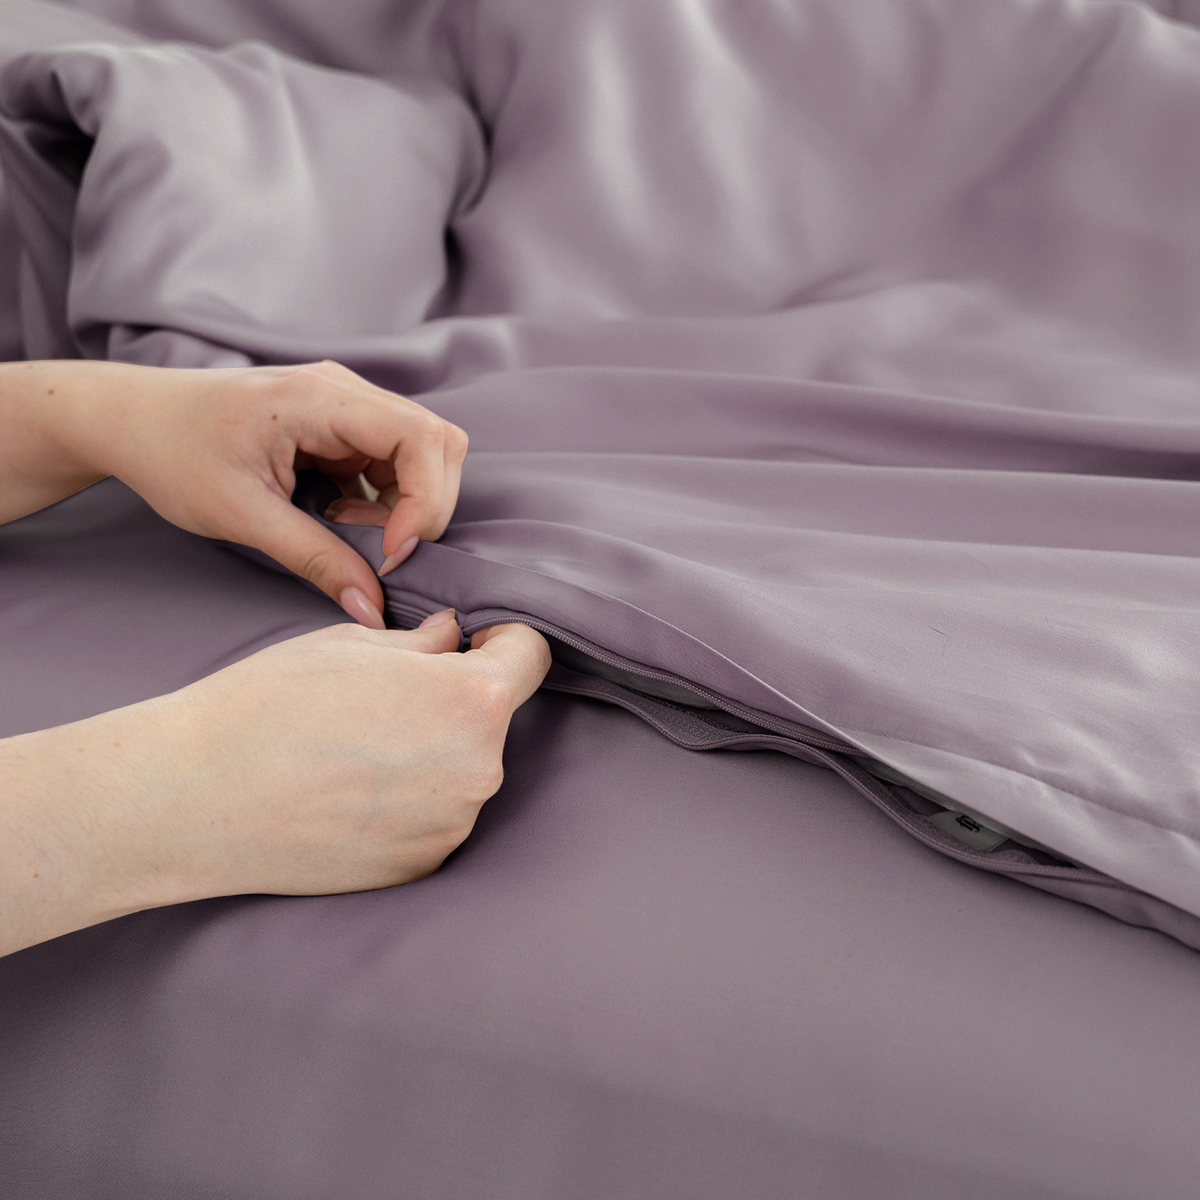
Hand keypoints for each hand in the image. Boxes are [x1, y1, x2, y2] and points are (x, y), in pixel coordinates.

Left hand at [0, 359, 468, 627]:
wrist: (131, 421)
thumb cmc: (173, 455)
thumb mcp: (241, 516)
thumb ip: (314, 560)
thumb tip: (373, 609)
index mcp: (319, 398)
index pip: (422, 438)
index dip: (427, 502)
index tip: (392, 553)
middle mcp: (343, 391)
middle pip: (437, 444)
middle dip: (424, 507)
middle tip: (378, 551)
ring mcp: (344, 404)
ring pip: (420, 456)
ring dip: (402, 507)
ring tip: (344, 531)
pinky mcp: (339, 425)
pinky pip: (391, 464)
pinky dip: (381, 502)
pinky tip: (335, 517)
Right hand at [0, 616, 551, 954]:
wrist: (195, 798)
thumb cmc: (268, 704)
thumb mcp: (351, 644)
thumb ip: (422, 641)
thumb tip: (453, 637)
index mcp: (472, 700)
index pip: (530, 655)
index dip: (503, 640)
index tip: (475, 642)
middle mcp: (480, 769)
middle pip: (493, 719)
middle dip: (457, 701)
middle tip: (388, 699)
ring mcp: (452, 825)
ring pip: (462, 771)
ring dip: (432, 755)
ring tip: (355, 750)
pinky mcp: (422, 867)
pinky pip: (434, 819)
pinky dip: (408, 804)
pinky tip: (349, 795)